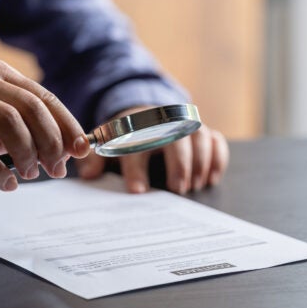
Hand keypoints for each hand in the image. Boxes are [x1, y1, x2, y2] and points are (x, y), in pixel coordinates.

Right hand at [0, 60, 89, 190]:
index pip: (46, 98)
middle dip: (51, 143)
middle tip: (56, 169)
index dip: (68, 125)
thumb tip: (66, 153)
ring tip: (29, 174)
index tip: (82, 150)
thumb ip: (31, 129)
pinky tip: (6, 184)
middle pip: (31, 108)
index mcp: (3, 76)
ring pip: (8, 122)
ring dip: (26, 153)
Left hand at [75, 108, 228, 193]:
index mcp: (137, 126)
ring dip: (200, 161)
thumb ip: (95, 159)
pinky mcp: (204, 132)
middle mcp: (165, 123)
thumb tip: (89, 176)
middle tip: (177, 190)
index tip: (137, 191)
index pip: (137, 144)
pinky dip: (218, 158)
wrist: (144, 116)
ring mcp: (187, 126)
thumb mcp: (107, 146)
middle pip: (176, 138)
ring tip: (194, 186)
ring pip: (200, 136)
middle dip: (178, 164)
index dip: (136, 168)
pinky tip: (211, 178)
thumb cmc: (125, 138)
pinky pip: (217, 141)